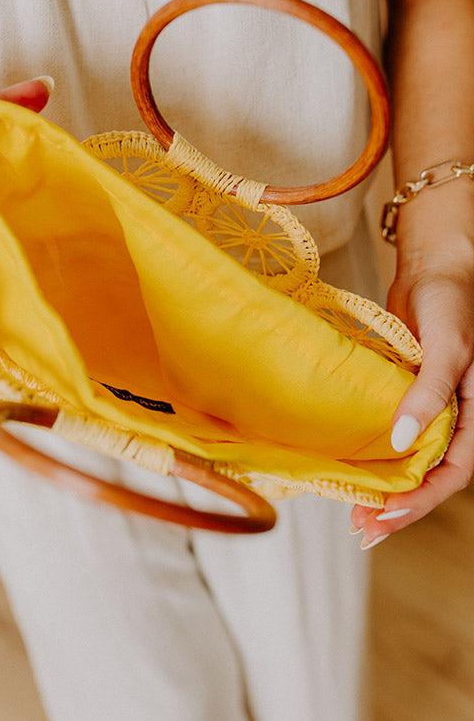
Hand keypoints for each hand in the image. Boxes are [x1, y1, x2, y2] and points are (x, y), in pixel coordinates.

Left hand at [351, 238, 473, 548]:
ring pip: (405, 460)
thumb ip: (429, 394)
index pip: (452, 472)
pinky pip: (386, 433)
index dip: (421, 500)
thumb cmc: (451, 302)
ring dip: (381, 487)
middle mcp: (450, 419)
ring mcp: (423, 409)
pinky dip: (370, 454)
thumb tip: (402, 443)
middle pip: (426, 476)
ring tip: (351, 513)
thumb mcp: (448, 348)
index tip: (384, 516)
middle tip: (360, 529)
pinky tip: (346, 468)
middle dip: (396, 506)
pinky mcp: (399, 395)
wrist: (431, 269)